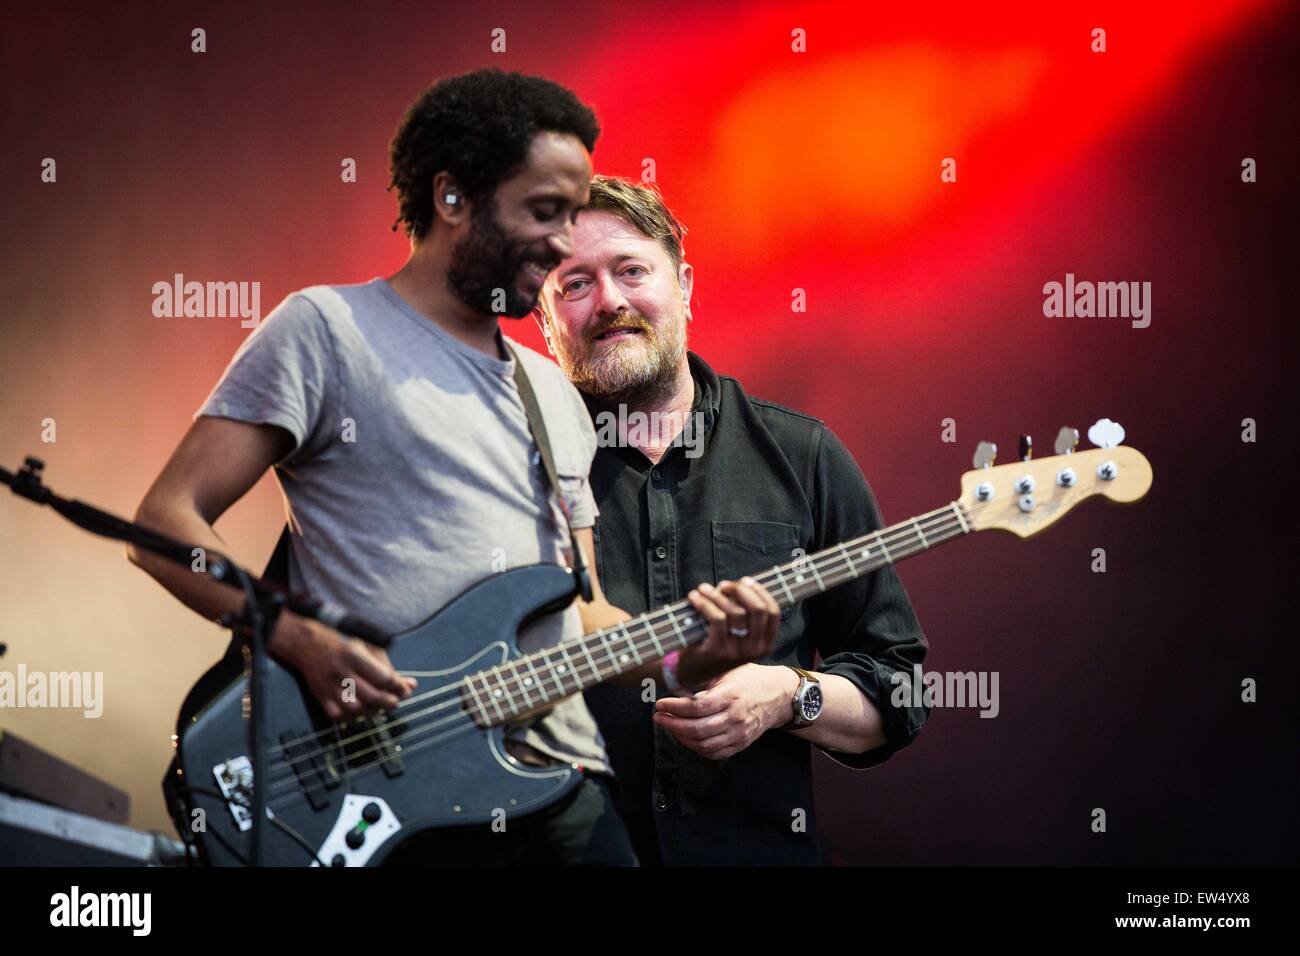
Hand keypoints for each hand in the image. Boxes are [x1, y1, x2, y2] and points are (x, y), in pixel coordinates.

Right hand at [269, 612, 415, 720]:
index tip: (406, 689)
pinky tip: (360, 712)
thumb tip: (411, 684)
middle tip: (395, 702)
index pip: (384, 677)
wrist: (309, 646)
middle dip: (389, 703)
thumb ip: (388, 667)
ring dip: (372, 712)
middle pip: (372, 696)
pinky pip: (338, 717)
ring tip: (379, 707)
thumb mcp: (367, 647)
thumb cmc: (344, 645)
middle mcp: (342, 673)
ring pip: (356, 710)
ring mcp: (330, 687)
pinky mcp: (321, 698)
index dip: (399, 686)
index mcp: (355, 656)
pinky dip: (352, 718)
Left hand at [653, 663, 797, 759]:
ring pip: (703, 744)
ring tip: (670, 726)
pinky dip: (697, 748)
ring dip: (681, 738)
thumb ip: (705, 683)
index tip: (660, 704)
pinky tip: (687, 738)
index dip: (674, 708)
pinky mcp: (741, 743)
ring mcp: (739, 733)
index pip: (696, 707)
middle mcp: (735, 717)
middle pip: (697, 729)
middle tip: (659, 717)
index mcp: (730, 696)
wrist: (780, 695)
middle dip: (672, 725)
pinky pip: (714, 753)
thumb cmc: (752, 679)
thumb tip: (677, 689)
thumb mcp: (729, 672)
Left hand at [676, 577, 779, 687]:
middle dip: (741, 590)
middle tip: (724, 584)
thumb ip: (743, 610)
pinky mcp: (719, 651)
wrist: (693, 671)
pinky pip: (717, 618)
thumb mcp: (737, 632)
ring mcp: (738, 652)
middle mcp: (756, 649)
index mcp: (765, 643)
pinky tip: (694, 597)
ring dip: (717, 595)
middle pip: (758, 609)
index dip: (760, 592)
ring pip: (736, 612)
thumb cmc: (716, 642)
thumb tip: (738, 584)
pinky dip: (705, 603)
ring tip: (703, 589)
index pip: (773, 612)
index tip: (745, 580)